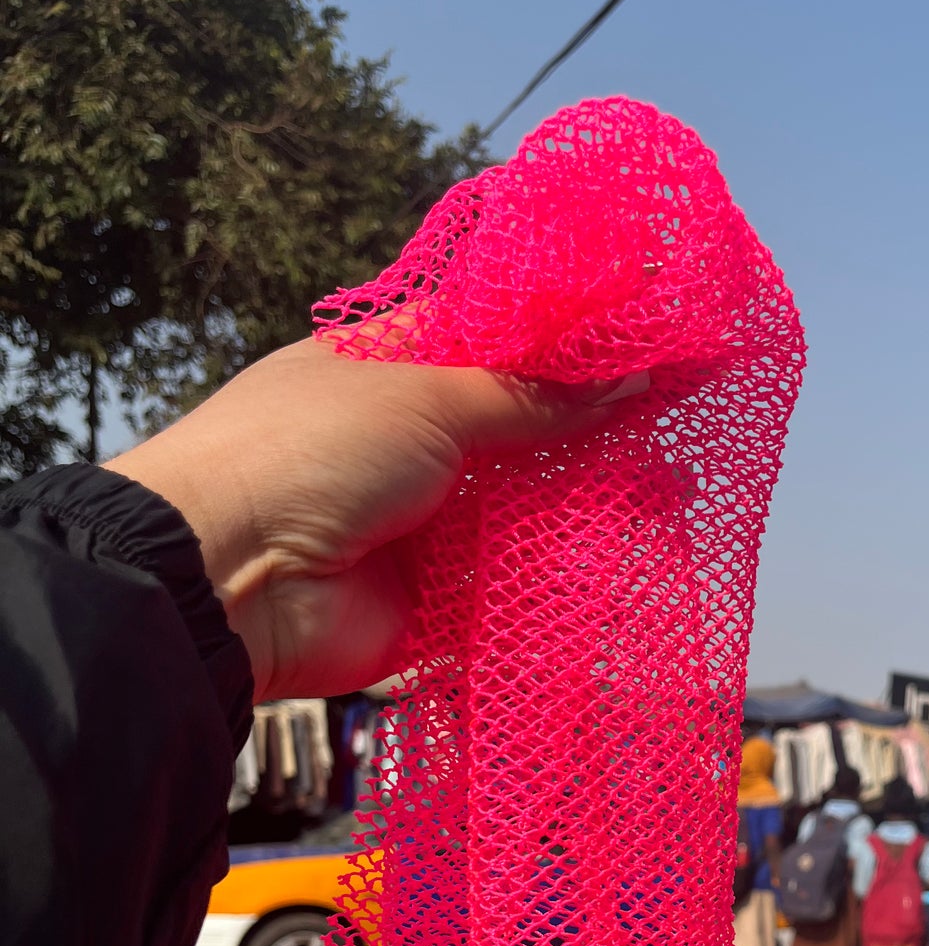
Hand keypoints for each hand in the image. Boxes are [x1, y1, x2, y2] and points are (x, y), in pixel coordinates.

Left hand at [109, 336, 647, 700]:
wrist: (231, 581)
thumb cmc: (310, 451)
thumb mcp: (426, 396)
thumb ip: (531, 396)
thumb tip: (631, 378)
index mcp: (397, 366)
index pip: (501, 345)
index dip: (573, 345)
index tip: (652, 342)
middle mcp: (416, 443)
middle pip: (527, 433)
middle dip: (599, 432)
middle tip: (681, 424)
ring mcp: (428, 526)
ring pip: (529, 514)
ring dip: (593, 507)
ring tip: (673, 493)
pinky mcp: (440, 603)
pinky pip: (515, 591)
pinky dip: (565, 584)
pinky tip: (630, 563)